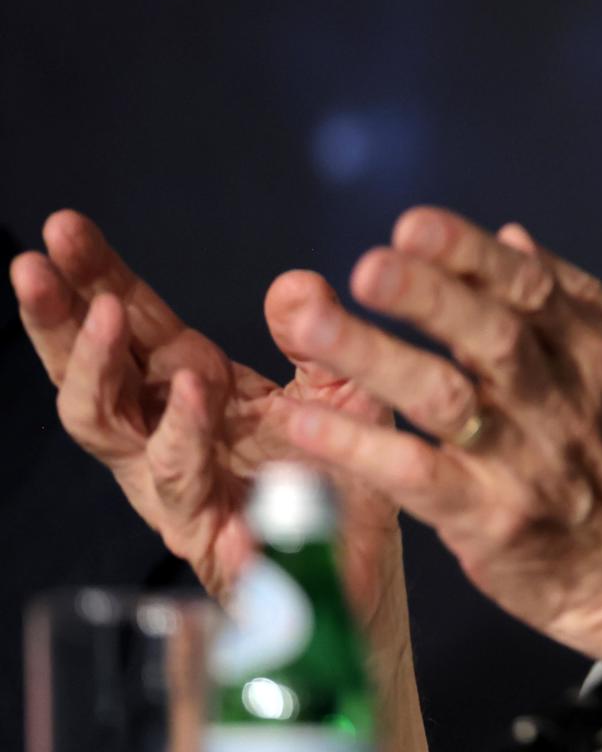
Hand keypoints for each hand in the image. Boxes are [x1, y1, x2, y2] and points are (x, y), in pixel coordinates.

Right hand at [9, 211, 401, 613]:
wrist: (367, 569)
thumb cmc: (345, 473)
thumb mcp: (342, 386)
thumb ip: (316, 336)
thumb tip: (291, 284)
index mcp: (192, 390)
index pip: (128, 327)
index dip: (95, 278)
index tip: (64, 227)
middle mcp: (167, 442)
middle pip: (93, 381)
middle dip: (60, 328)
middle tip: (38, 271)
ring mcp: (183, 498)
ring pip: (124, 446)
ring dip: (120, 391)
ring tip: (153, 349)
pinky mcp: (220, 553)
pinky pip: (202, 520)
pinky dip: (199, 477)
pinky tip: (214, 445)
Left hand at [281, 206, 601, 661]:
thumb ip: (576, 297)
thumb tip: (510, 237)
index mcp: (593, 349)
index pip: (529, 287)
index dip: (469, 253)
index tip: (412, 225)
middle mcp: (560, 396)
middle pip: (489, 334)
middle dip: (426, 294)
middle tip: (367, 265)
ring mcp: (523, 459)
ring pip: (442, 398)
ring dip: (373, 356)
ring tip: (308, 321)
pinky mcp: (490, 517)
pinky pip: (413, 474)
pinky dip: (355, 445)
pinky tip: (301, 420)